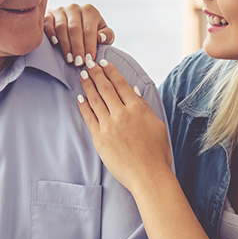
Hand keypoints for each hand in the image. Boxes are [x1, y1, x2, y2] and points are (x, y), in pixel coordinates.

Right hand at [44, 4, 113, 66]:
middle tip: (79, 62)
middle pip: (74, 29)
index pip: (89, 29)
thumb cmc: (92, 32)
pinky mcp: (49, 14)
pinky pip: (48, 23)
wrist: (77, 25)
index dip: (89, 45)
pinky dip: (50, 33)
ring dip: (65, 45)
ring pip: (61, 27)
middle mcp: (74, 8)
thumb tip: (100, 37)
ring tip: (69, 59)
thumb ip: (107, 35)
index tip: (89, 59)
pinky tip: (55, 44)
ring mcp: (60, 10)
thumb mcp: (104, 33)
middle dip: (77, 47)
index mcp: (89, 10)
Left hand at [76, 59, 172, 192]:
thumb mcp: (156, 124)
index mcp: (137, 108)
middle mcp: (122, 114)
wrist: (148, 175)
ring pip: (95, 100)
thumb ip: (144, 106)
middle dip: (95, 73)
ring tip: (81, 75)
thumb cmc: (157, 152)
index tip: (103, 63)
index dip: (110, 71)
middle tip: (88, 63)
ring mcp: (109, 126)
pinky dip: (84, 106)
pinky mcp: (100, 138)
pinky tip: (80, 98)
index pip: (120, 83)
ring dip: (87, 85)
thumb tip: (133, 91)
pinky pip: (89, 118)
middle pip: (105, 88)